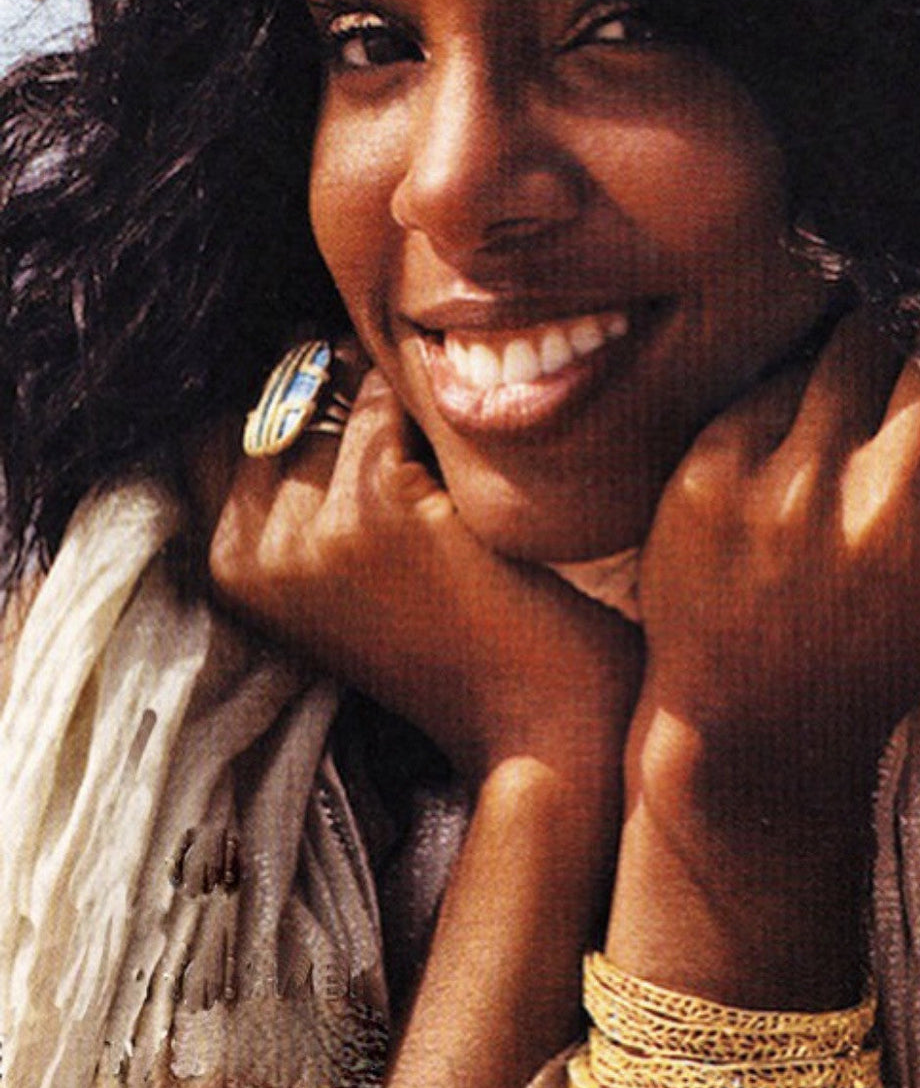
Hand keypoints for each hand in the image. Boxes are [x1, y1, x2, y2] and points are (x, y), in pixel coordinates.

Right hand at [208, 353, 641, 781]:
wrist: (533, 720)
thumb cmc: (456, 642)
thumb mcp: (346, 578)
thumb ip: (303, 499)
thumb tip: (308, 367)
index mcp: (232, 572)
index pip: (219, 435)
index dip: (280, 405)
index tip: (339, 399)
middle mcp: (250, 551)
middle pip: (270, 405)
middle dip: (329, 383)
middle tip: (393, 399)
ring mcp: (308, 532)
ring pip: (328, 392)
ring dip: (380, 387)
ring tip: (434, 429)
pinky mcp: (376, 507)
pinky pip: (386, 402)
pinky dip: (426, 409)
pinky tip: (465, 453)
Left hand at [630, 304, 919, 838]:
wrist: (765, 712)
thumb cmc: (910, 638)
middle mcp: (894, 510)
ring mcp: (796, 490)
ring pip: (863, 337)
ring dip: (877, 357)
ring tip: (866, 419)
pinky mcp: (716, 476)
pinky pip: (782, 377)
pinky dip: (801, 402)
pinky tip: (797, 460)